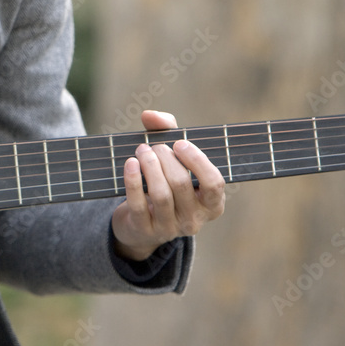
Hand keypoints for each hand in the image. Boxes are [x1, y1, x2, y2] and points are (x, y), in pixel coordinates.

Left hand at [111, 110, 225, 260]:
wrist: (140, 224)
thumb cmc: (164, 183)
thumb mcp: (172, 159)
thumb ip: (166, 132)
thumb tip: (150, 115)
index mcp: (211, 204)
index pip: (214, 183)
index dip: (197, 161)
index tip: (179, 144)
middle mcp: (194, 220)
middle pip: (181, 183)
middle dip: (165, 158)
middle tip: (154, 146)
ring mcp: (170, 228)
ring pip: (160, 194)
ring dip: (149, 166)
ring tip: (141, 150)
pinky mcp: (145, 230)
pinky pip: (138, 203)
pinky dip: (133, 180)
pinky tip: (130, 163)